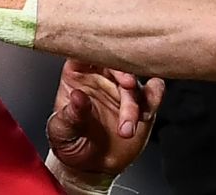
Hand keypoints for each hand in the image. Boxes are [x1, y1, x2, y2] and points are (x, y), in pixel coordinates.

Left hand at [47, 60, 165, 179]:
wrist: (90, 166)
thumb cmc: (70, 142)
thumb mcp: (61, 131)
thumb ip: (71, 115)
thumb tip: (77, 97)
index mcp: (77, 74)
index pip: (84, 51)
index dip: (95, 49)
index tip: (104, 56)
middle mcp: (100, 76)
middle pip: (114, 62)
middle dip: (123, 72)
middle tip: (128, 85)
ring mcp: (121, 88)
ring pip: (134, 81)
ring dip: (134, 101)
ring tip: (126, 128)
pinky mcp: (141, 103)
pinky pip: (153, 92)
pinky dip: (154, 99)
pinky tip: (144, 116)